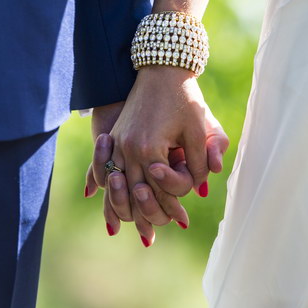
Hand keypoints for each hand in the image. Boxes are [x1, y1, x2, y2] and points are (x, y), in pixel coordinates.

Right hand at [86, 66, 228, 244]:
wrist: (160, 70)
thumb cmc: (184, 98)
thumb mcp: (199, 128)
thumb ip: (201, 160)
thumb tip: (201, 188)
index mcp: (149, 148)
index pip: (160, 189)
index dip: (172, 206)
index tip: (182, 221)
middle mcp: (128, 148)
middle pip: (135, 193)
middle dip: (146, 216)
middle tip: (152, 237)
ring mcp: (117, 143)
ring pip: (117, 187)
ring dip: (123, 210)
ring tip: (129, 228)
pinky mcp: (114, 138)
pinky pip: (106, 172)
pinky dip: (108, 192)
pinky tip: (107, 207)